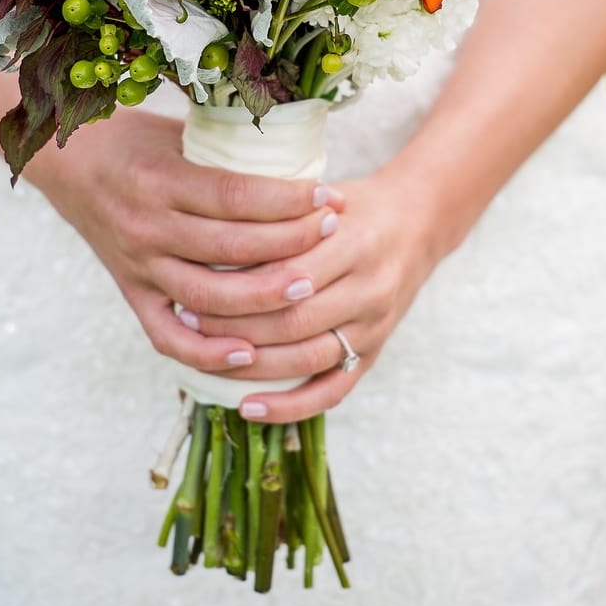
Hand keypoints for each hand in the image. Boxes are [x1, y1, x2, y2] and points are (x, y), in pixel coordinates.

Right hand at [24, 109, 346, 375]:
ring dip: (263, 299)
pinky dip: (209, 352)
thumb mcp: (179, 133)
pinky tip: (250, 354)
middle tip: (333, 232)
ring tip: (309, 287)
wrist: (66, 162)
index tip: (327, 196)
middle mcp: (145, 227)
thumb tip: (304, 159)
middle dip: (290, 243)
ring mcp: (137, 267)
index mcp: (158, 180)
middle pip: (230, 248)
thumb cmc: (133, 140)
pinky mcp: (131, 294)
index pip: (235, 196)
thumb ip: (230, 153)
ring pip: (207, 298)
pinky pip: (169, 338)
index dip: (287, 200)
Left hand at [184, 169, 454, 423]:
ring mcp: (374, 325)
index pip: (284, 275)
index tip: (190, 288)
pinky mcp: (374, 352)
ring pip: (306, 359)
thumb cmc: (352, 206)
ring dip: (252, 367)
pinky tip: (248, 407)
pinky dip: (290, 406)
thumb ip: (275, 220)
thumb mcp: (318, 198)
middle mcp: (369, 288)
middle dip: (233, 327)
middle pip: (291, 321)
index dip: (235, 288)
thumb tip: (204, 243)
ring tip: (207, 359)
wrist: (418, 222)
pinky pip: (331, 390)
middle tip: (188, 323)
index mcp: (353, 242)